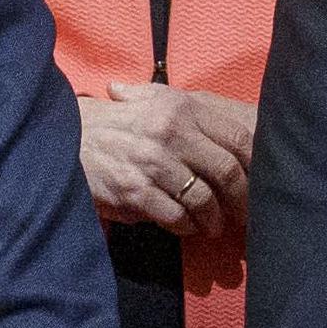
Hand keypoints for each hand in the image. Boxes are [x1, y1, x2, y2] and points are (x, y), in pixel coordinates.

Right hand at [79, 84, 253, 235]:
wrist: (66, 136)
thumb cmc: (117, 121)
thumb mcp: (152, 100)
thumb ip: (192, 111)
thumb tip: (240, 132)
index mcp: (181, 108)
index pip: (237, 138)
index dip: (256, 166)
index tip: (260, 183)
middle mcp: (171, 133)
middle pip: (227, 172)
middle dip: (242, 200)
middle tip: (244, 215)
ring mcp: (153, 163)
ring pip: (203, 199)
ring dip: (213, 219)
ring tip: (212, 227)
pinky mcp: (135, 191)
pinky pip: (176, 217)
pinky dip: (186, 227)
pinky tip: (185, 227)